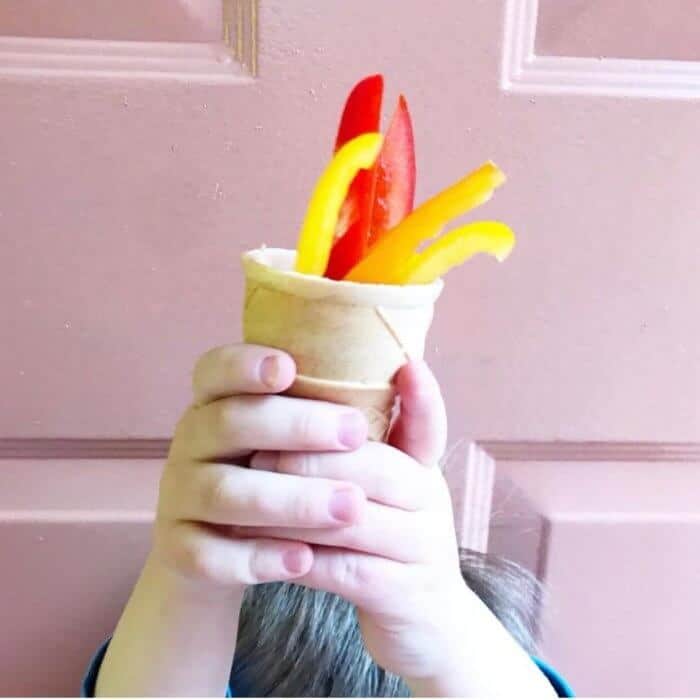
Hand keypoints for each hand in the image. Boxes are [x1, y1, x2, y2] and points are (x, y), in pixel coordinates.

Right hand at [152, 343, 368, 594]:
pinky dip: (257, 558)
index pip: (215, 369)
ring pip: (224, 492)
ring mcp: (179, 495)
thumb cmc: (281, 476)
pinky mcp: (179, 548)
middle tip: (355, 433)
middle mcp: (191, 441)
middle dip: (295, 426)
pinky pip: (210, 554)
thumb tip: (414, 370)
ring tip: (350, 507)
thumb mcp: (307, 441)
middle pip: (230, 423)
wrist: (224, 546)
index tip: (290, 367)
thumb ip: (352, 409)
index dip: (245, 364)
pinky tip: (304, 559)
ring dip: (289, 499)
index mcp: (218, 402)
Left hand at [244, 360, 472, 683]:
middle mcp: (431, 501)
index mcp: (424, 469)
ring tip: (246, 494)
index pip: (430, 425)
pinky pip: (340, 570)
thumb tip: (310, 398)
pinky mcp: (401, 594)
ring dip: (292, 506)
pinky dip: (295, 556)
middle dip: (310, 457)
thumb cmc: (391, 540)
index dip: (423, 396)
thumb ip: (363, 451)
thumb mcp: (391, 491)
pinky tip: (261, 547)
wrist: (428, 623)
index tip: (408, 365)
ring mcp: (422, 549)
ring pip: (350, 518)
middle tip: (257, 452)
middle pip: (373, 467)